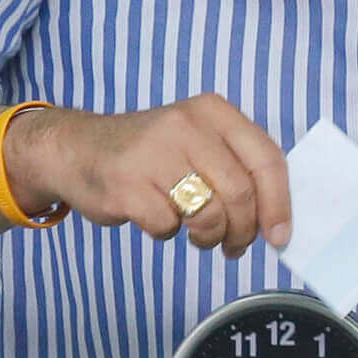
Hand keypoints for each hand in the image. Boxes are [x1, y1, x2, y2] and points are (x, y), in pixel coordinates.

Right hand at [8, 94, 290, 256]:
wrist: (76, 149)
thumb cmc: (150, 154)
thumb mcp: (198, 140)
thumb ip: (237, 167)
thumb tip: (276, 219)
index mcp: (213, 112)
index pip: (266, 159)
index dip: (279, 204)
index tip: (280, 236)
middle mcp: (187, 125)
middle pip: (240, 194)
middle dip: (244, 231)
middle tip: (234, 246)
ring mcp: (154, 153)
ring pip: (209, 214)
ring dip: (210, 237)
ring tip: (199, 236)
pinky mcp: (127, 184)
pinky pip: (168, 226)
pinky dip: (168, 233)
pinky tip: (158, 219)